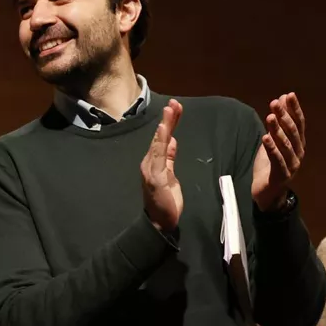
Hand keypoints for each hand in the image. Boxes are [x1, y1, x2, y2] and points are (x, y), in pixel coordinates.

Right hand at [141, 99, 183, 231]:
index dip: (169, 123)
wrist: (160, 222)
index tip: (175, 108)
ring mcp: (151, 169)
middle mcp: (149, 162)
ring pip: (158, 143)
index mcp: (154, 162)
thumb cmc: (166, 202)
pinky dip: (160, 142)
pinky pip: (158, 156)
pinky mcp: (155, 176)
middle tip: (174, 103)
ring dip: (165, 126)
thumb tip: (172, 141)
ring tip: (170, 110)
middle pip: (160, 137)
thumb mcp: (171, 176)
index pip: (163, 138)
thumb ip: (169, 158)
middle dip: (167, 119)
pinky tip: (164, 131)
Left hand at [252, 92, 305, 211]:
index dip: (294, 109)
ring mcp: (292, 165)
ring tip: (270, 117)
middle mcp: (298, 153)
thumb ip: (276, 123)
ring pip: (286, 145)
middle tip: (275, 103)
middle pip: (293, 132)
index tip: (289, 95)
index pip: (298, 123)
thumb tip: (280, 100)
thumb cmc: (269, 165)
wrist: (267, 193)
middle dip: (284, 116)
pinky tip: (265, 138)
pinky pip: (277, 160)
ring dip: (278, 130)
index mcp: (298, 144)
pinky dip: (272, 149)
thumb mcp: (272, 141)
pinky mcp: (283, 175)